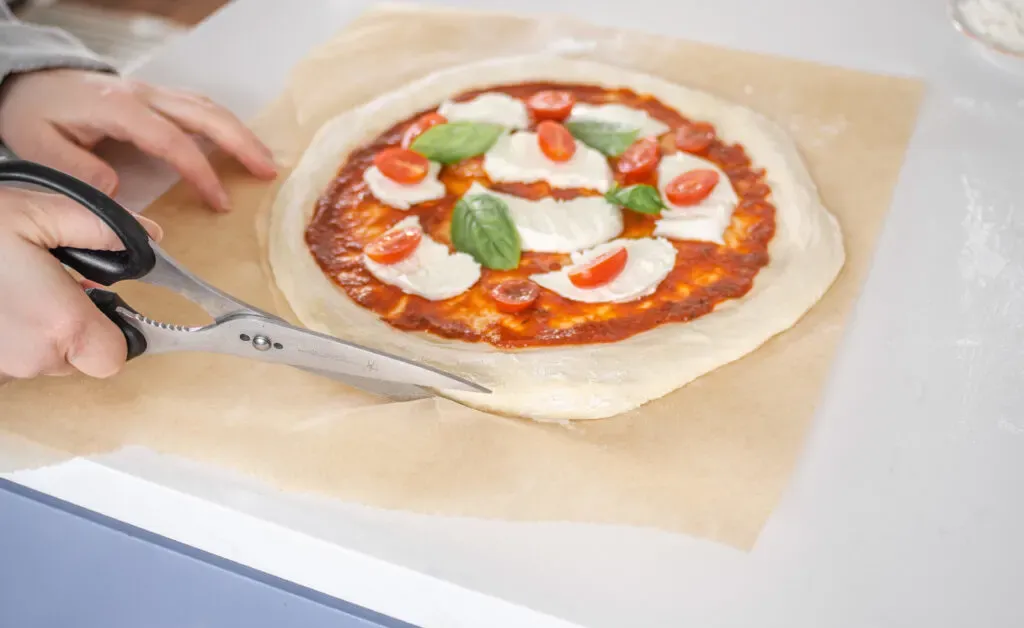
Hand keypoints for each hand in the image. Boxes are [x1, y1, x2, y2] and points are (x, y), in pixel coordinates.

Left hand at [0, 69, 276, 210]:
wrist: (28, 82)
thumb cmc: (34, 115)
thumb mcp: (38, 146)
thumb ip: (77, 171)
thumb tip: (117, 191)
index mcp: (119, 109)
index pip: (173, 141)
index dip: (202, 172)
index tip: (220, 203)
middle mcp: (143, 95)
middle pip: (205, 114)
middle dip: (242, 144)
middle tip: (269, 173)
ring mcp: (151, 93)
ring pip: (208, 107)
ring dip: (240, 133)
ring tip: (264, 162)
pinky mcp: (154, 98)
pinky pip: (198, 106)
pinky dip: (225, 124)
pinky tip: (238, 144)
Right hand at [0, 186, 161, 379]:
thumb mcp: (43, 211)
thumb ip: (107, 229)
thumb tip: (151, 238)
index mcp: (63, 326)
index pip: (116, 355)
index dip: (113, 328)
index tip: (96, 299)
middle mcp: (33, 359)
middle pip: (79, 359)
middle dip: (75, 324)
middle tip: (50, 281)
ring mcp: (0, 368)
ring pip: (42, 361)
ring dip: (38, 330)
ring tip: (12, 286)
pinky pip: (10, 358)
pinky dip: (8, 334)